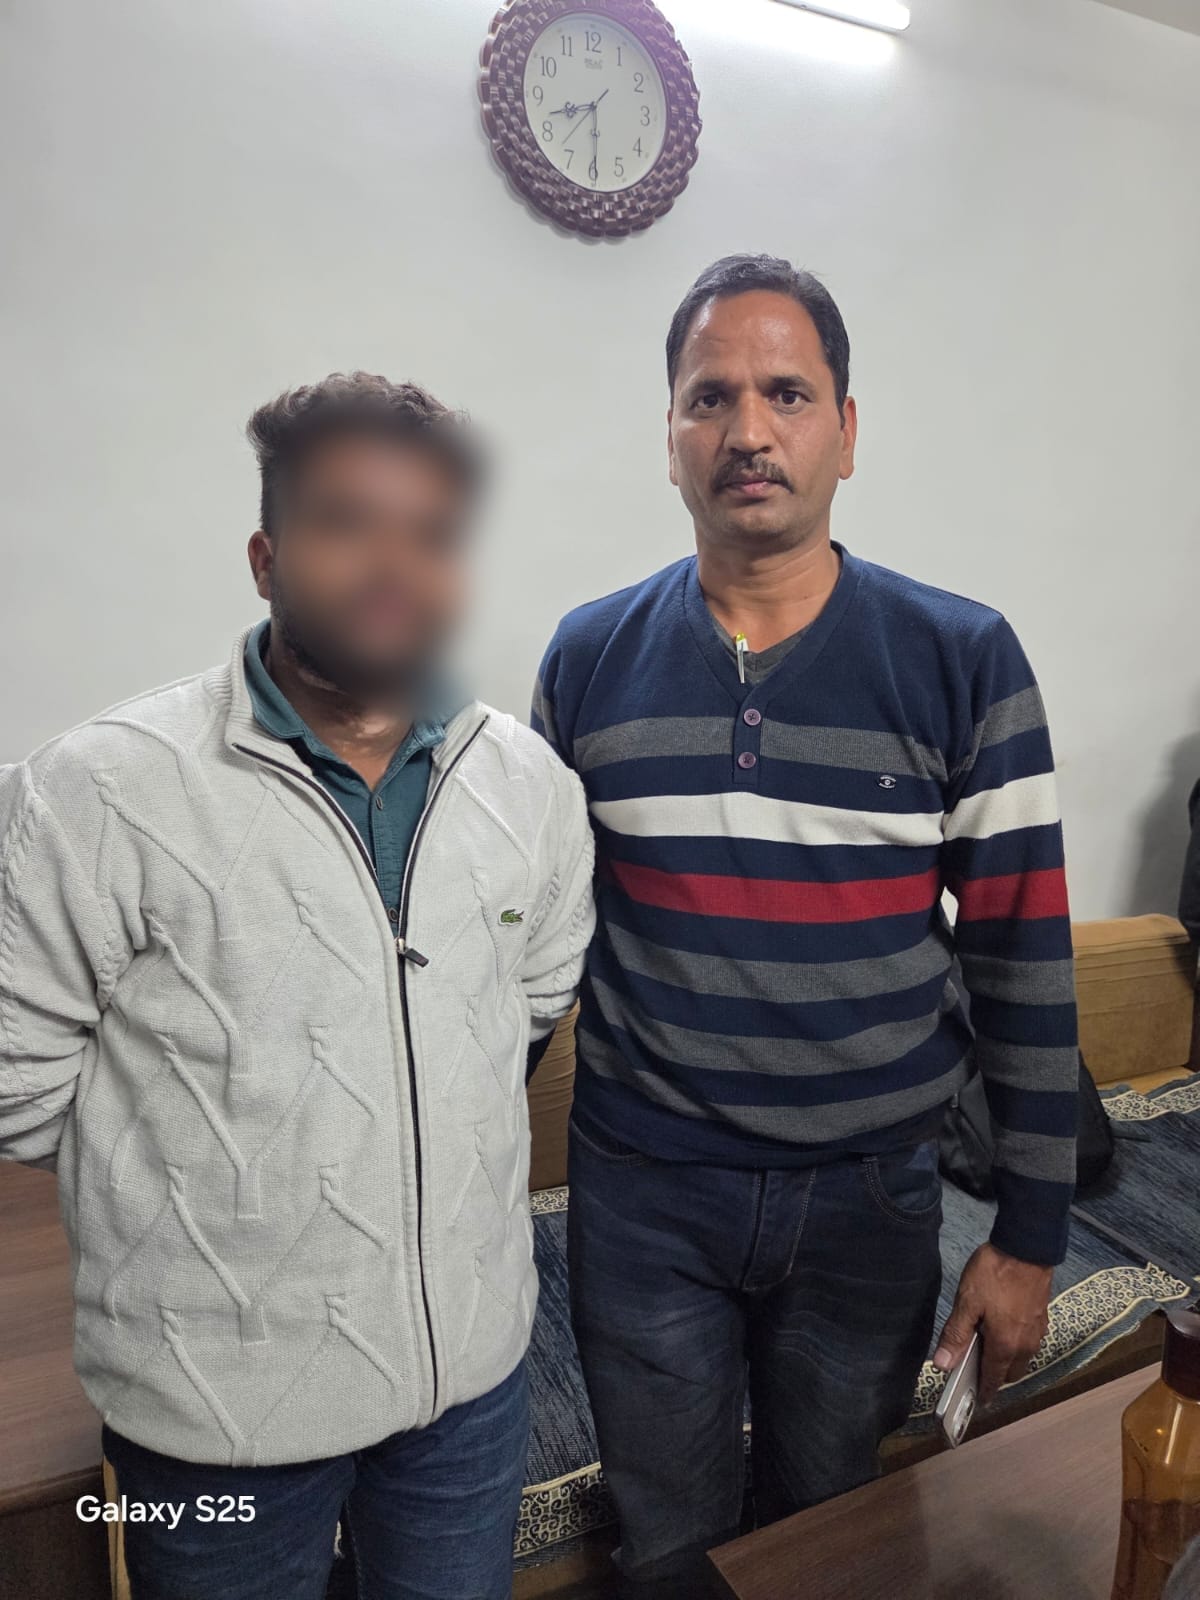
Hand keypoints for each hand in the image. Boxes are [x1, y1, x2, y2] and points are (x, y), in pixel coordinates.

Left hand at [933, 1242, 1051, 1404]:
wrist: (1027, 1247)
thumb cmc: (994, 1274)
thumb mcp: (967, 1302)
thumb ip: (956, 1335)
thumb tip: (942, 1366)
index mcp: (1006, 1346)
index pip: (994, 1380)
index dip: (985, 1392)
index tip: (978, 1402)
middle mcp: (1026, 1345)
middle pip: (1010, 1372)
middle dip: (995, 1375)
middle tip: (975, 1364)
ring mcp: (1037, 1332)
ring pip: (1022, 1357)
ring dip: (1007, 1358)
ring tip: (986, 1342)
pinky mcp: (1042, 1317)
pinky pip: (1028, 1341)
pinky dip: (1016, 1343)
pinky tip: (1003, 1326)